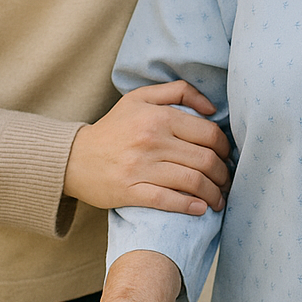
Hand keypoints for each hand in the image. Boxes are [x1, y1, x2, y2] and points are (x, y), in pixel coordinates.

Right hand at [64, 81, 230, 214]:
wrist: (75, 157)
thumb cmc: (114, 127)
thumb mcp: (141, 97)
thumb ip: (179, 92)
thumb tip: (211, 108)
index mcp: (159, 116)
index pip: (208, 133)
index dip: (224, 148)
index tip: (226, 157)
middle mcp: (152, 140)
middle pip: (205, 160)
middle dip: (223, 174)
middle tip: (226, 182)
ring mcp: (141, 168)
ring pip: (192, 182)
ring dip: (213, 194)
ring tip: (218, 199)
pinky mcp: (131, 191)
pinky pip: (168, 201)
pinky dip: (189, 206)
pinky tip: (200, 209)